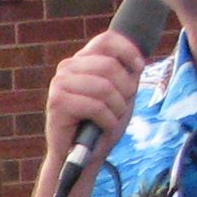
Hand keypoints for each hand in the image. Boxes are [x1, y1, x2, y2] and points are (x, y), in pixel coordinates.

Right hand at [43, 29, 145, 174]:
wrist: (80, 156)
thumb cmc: (100, 124)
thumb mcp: (119, 94)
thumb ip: (126, 74)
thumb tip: (138, 58)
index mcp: (81, 60)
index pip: (106, 40)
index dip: (128, 51)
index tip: (139, 68)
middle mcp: (67, 67)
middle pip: (109, 65)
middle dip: (125, 90)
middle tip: (122, 107)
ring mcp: (59, 84)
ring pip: (104, 87)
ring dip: (117, 108)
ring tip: (112, 120)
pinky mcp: (57, 103)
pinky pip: (96, 106)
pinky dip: (108, 121)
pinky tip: (104, 128)